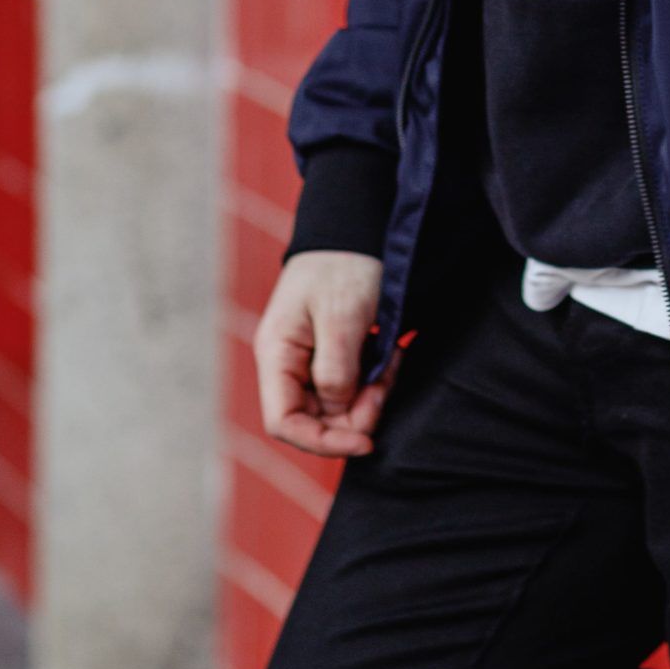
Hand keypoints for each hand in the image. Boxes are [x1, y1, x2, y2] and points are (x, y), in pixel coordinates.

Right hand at [255, 250, 400, 458]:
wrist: (357, 226)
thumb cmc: (343, 264)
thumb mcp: (342, 314)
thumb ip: (336, 368)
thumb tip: (338, 411)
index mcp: (277, 354)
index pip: (284, 422)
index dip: (322, 442)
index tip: (365, 439)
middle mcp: (289, 363)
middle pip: (315, 419)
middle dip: (355, 416)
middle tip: (386, 386)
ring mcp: (312, 359)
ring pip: (339, 405)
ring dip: (370, 395)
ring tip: (392, 362)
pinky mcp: (335, 353)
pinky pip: (353, 385)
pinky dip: (375, 380)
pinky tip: (391, 354)